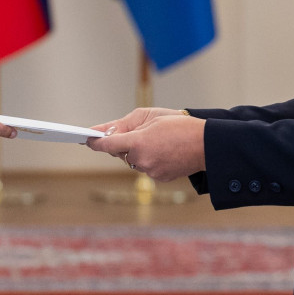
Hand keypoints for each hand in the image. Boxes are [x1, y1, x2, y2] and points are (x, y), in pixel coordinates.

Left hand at [87, 109, 205, 181]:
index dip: (95, 142)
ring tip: (157, 140)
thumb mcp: (150, 116)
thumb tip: (104, 133)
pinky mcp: (158, 178)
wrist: (206, 143)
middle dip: (124, 143)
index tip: (87, 139)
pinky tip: (164, 151)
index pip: (107, 145)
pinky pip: (146, 168)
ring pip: (133, 161)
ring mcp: (150, 171)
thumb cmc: (179, 125)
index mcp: (137, 142)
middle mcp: (141, 160)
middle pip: (120, 153)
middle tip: (138, 132)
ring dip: (138, 152)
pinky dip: (150, 159)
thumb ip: (124, 125)